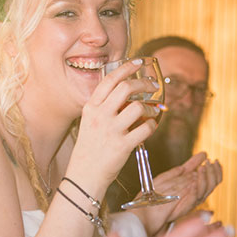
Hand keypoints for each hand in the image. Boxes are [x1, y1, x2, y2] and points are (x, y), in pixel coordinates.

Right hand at [67, 59, 158, 192]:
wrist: (84, 175)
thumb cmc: (90, 148)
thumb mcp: (90, 122)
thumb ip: (105, 107)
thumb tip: (127, 93)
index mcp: (91, 107)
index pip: (109, 80)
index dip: (126, 68)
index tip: (137, 62)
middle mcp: (100, 116)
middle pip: (126, 88)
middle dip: (143, 83)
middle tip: (152, 85)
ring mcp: (111, 131)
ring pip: (138, 107)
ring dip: (150, 107)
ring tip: (152, 111)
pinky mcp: (122, 146)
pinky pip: (145, 129)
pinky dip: (152, 125)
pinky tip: (150, 126)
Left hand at [134, 153, 223, 235]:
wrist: (147, 209)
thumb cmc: (157, 193)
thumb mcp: (173, 174)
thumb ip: (188, 166)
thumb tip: (202, 155)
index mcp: (195, 186)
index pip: (211, 177)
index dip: (216, 169)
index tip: (213, 159)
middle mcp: (196, 194)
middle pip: (213, 183)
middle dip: (213, 172)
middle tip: (210, 162)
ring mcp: (192, 200)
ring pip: (207, 189)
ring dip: (206, 178)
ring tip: (202, 168)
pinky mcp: (186, 206)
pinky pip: (195, 198)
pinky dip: (197, 189)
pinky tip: (195, 181)